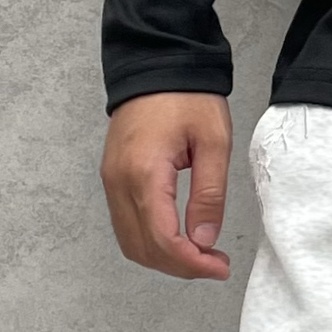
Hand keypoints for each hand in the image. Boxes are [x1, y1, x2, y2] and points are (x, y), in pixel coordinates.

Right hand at [100, 92, 233, 279]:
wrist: (156, 64)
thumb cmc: (187, 96)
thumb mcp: (214, 143)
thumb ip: (209, 195)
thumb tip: (203, 240)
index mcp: (145, 174)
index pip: (163, 240)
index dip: (192, 264)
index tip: (219, 267)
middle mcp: (119, 182)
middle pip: (143, 249)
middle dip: (180, 267)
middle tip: (215, 263)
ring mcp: (111, 181)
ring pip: (130, 243)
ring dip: (164, 258)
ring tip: (200, 253)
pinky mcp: (112, 178)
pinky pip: (125, 225)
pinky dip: (151, 241)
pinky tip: (179, 237)